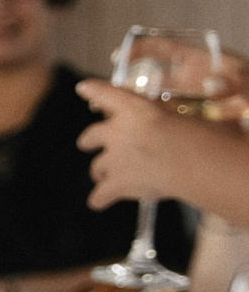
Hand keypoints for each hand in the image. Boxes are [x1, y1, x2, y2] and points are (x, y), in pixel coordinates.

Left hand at [75, 79, 238, 208]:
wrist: (197, 163)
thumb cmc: (207, 136)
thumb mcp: (191, 115)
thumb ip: (175, 115)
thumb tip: (186, 117)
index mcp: (135, 109)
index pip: (107, 94)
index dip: (93, 90)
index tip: (83, 88)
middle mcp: (117, 131)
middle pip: (91, 135)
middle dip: (89, 140)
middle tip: (87, 143)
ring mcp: (114, 159)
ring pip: (96, 167)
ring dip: (100, 171)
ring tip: (104, 176)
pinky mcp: (117, 184)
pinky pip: (99, 195)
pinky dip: (99, 199)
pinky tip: (98, 203)